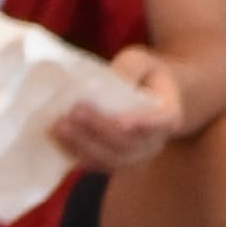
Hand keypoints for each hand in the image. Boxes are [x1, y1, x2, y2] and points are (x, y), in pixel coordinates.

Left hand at [56, 40, 182, 170]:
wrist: (148, 97)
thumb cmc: (143, 75)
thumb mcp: (140, 61)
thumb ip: (129, 67)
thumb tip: (110, 79)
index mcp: (169, 115)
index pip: (162, 123)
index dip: (143, 125)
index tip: (122, 122)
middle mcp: (155, 143)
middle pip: (128, 144)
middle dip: (98, 130)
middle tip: (72, 113)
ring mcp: (136, 158)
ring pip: (111, 160)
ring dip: (82, 146)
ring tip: (58, 128)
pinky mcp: (116, 164)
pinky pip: (97, 165)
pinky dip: (76, 155)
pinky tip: (56, 141)